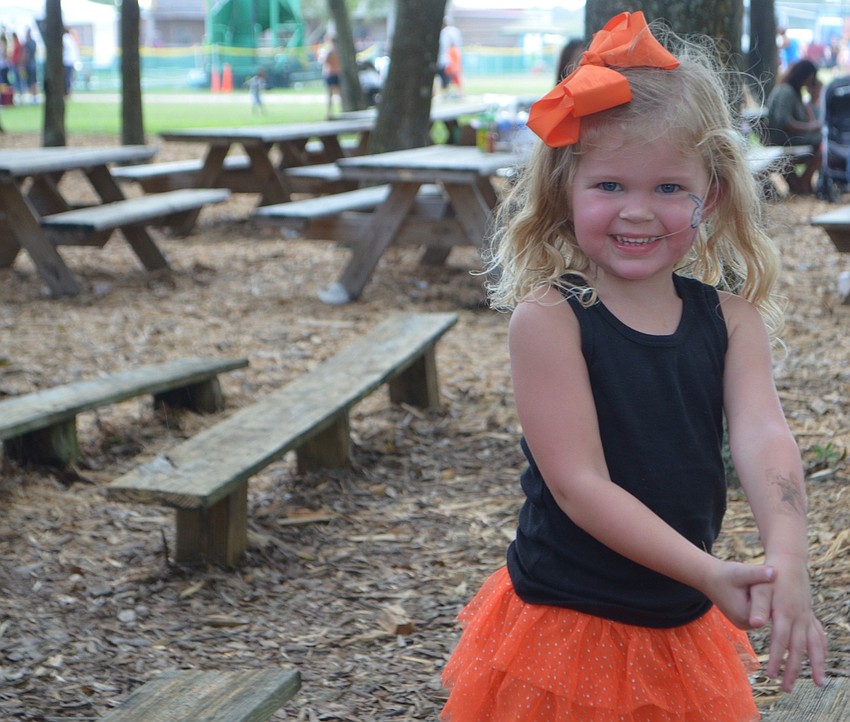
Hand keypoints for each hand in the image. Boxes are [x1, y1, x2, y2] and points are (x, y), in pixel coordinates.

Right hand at [702, 558, 774, 628]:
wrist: (709, 578)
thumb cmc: (724, 574)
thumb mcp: (741, 572)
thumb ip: (758, 573)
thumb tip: (775, 572)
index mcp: (746, 616)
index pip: (771, 607)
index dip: (772, 592)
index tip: (772, 580)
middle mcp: (746, 625)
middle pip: (768, 611)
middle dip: (768, 597)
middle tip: (763, 582)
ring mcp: (745, 624)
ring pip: (764, 612)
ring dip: (765, 600)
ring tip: (758, 586)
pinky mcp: (745, 621)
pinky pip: (758, 612)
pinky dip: (760, 602)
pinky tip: (756, 591)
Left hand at [749, 557, 827, 691]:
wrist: (788, 560)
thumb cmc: (769, 574)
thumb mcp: (758, 586)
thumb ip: (757, 606)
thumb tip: (755, 624)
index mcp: (785, 612)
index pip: (780, 641)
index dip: (776, 659)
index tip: (771, 676)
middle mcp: (799, 617)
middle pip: (798, 649)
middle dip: (794, 670)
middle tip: (787, 689)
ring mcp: (807, 616)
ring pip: (815, 645)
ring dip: (817, 665)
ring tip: (819, 684)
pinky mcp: (809, 614)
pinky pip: (819, 635)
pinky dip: (821, 649)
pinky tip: (821, 659)